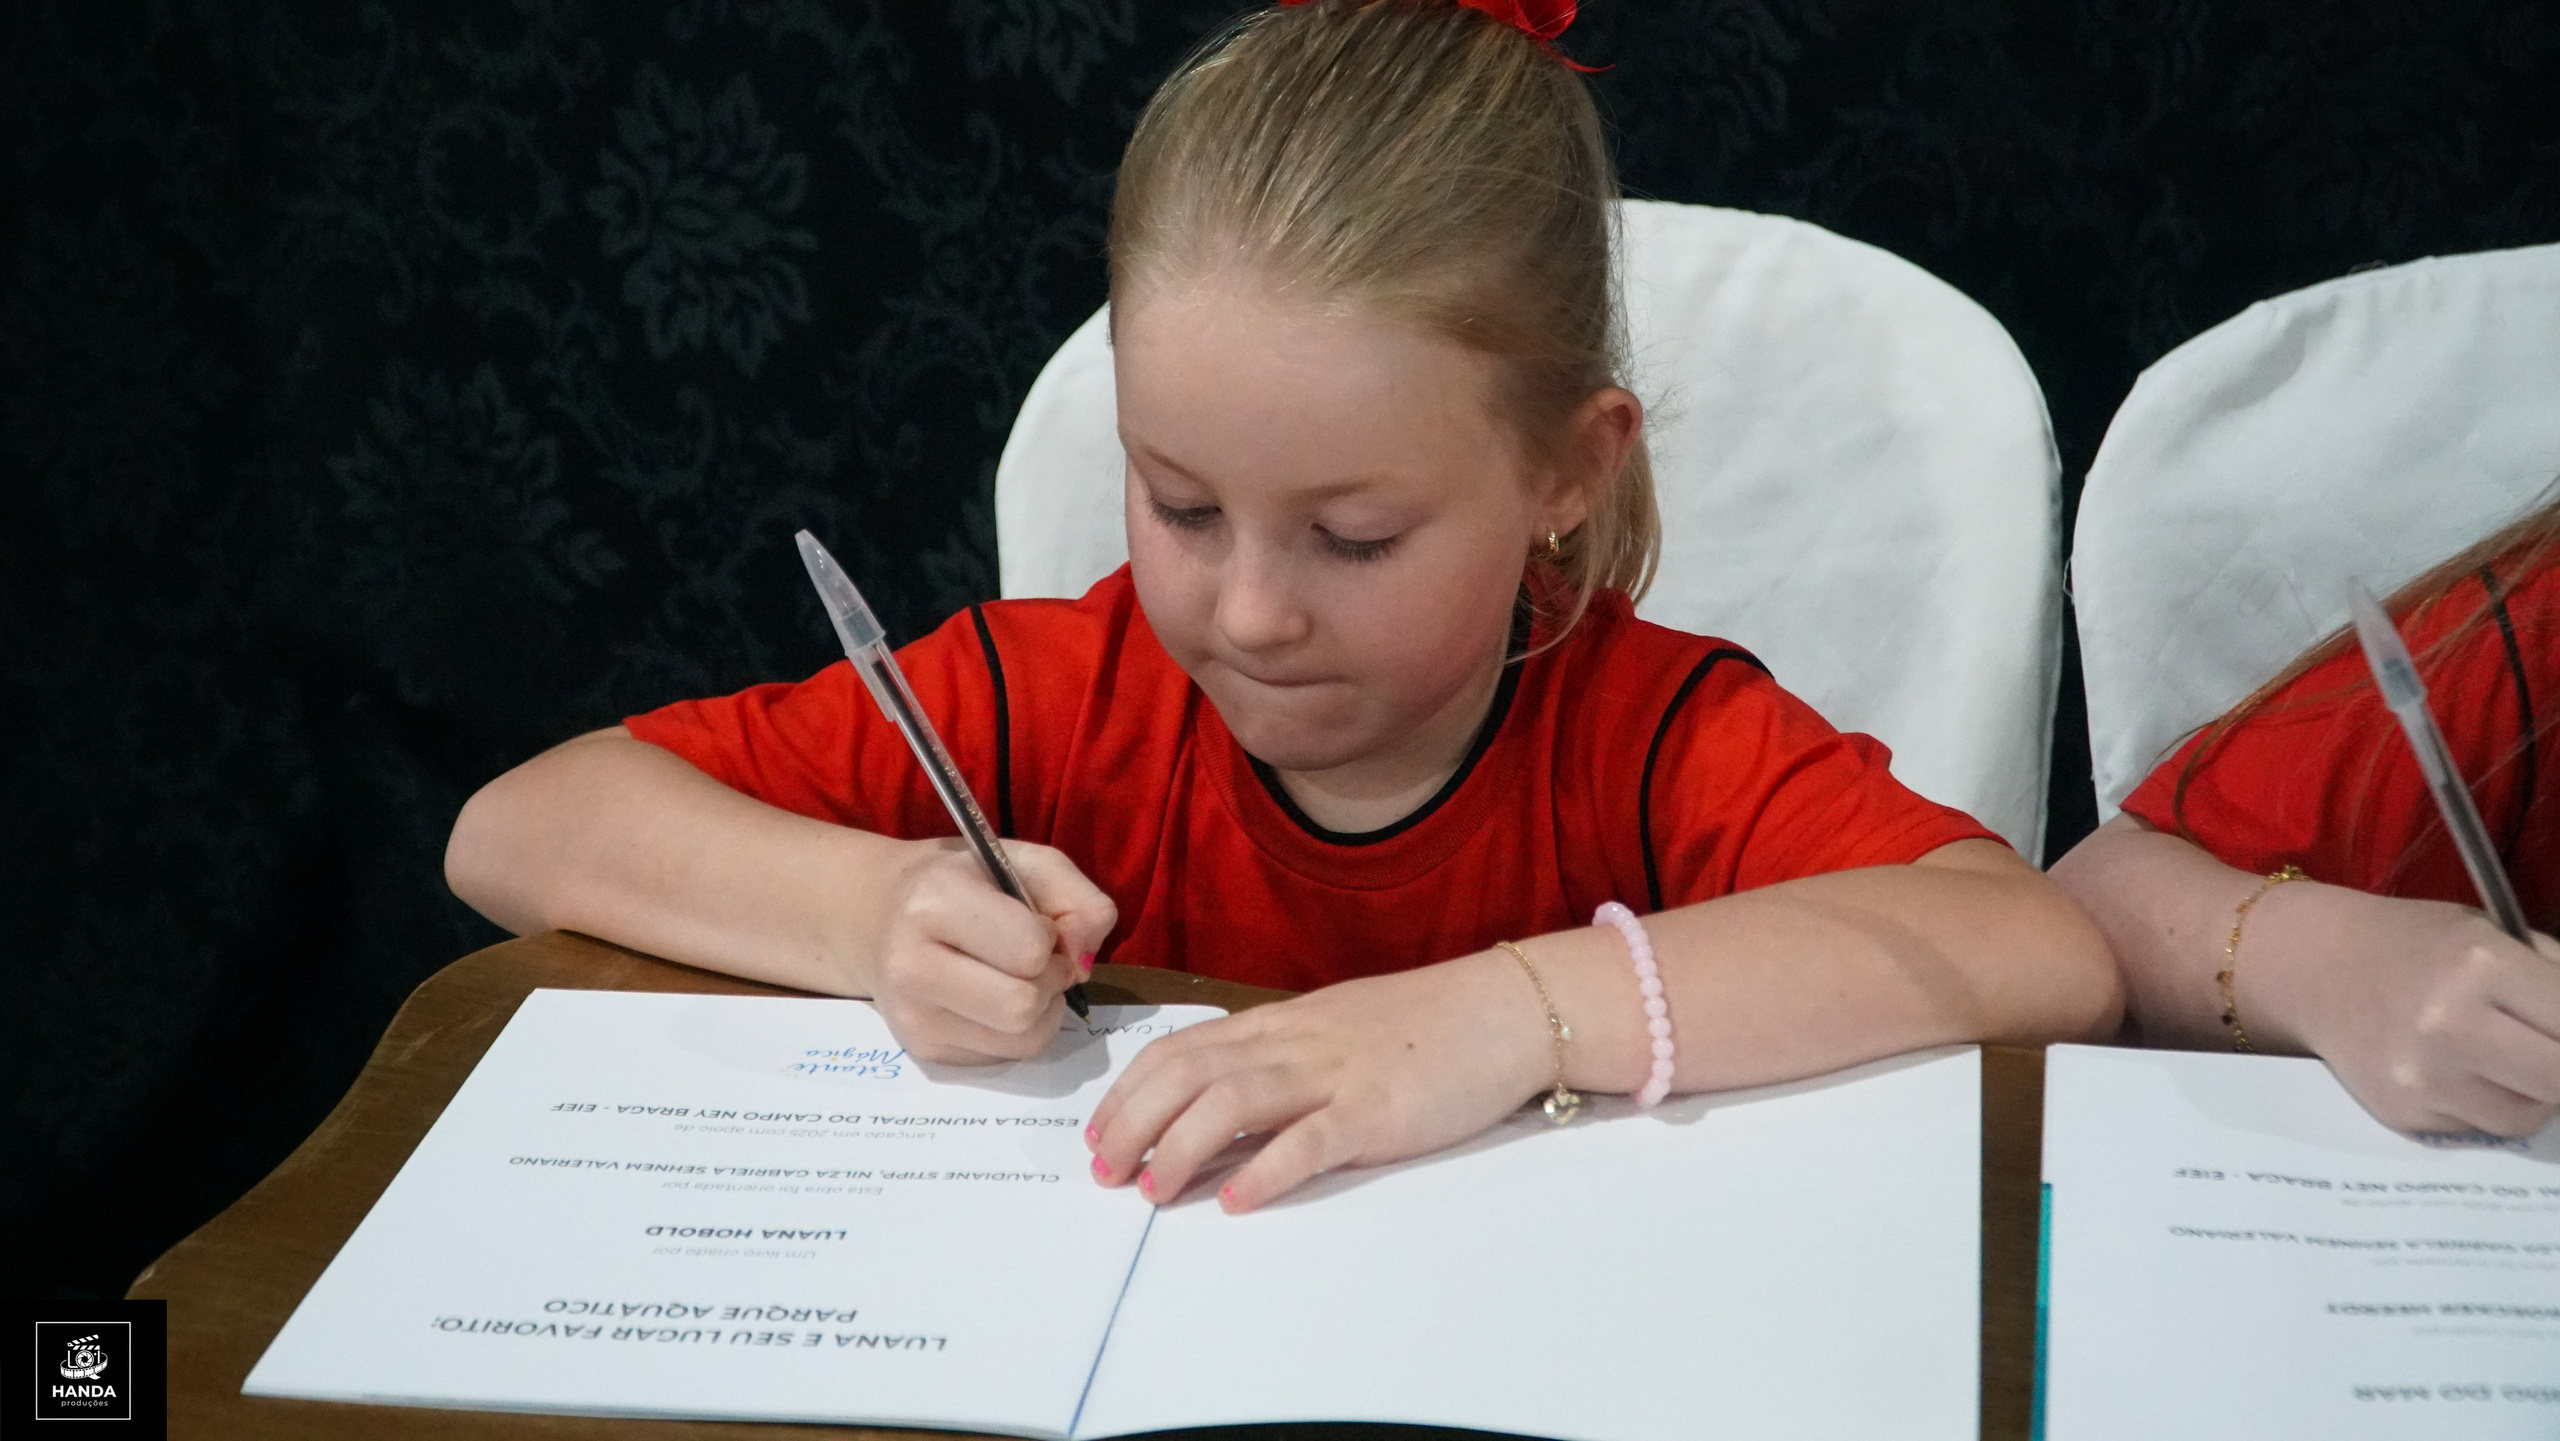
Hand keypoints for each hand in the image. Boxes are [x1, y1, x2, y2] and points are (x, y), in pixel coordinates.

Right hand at [866, 839, 1115, 1064]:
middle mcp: (913, 965)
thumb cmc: (961, 881)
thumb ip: (1078, 899)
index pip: (1029, 950)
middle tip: (1036, 959)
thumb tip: (1086, 963)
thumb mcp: (1022, 862)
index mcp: (935, 902)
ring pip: (1022, 1040)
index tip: (1034, 923)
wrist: (878, 914)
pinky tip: (995, 999)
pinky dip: (1017, 1031)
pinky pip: (1005, 1056)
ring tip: (1021, 979)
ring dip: (1041, 1011)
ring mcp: (913, 1017)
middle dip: (1049, 981)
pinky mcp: (923, 1050)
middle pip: (1023, 1006)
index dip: (1050, 938)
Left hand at [1082, 951, 1550, 1211]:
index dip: (1129, 1091)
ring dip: (1180, 1147)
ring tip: (1152, 1191)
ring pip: (1233, 1100)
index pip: (1181, 1048)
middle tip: (1105, 1173)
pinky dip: (1266, 1171)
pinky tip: (1235, 1201)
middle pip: (1188, 1073)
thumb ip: (1280, 1061)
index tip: (1099, 1133)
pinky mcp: (1377, 1111)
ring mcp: (1335, 1074)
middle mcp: (1295, 1044)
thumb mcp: (1335, 1030)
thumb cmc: (1424, 1025)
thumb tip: (1219, 1105)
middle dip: (1134, 1123)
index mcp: (1281, 1024)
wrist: (1506, 1009)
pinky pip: (1310, 1140)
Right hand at [2256, 887, 2559, 1136]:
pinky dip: (2483, 1104)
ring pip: (2526, 1116)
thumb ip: (2555, 978)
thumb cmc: (2415, 945)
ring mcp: (2422, 1078)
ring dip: (2532, 1094)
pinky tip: (2456, 1071)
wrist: (2315, 968)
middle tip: (2548, 1053)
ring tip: (2506, 1060)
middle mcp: (2450, 1026)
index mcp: (2481, 966)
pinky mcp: (2404, 1114)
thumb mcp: (2491, 936)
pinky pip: (2478, 1127)